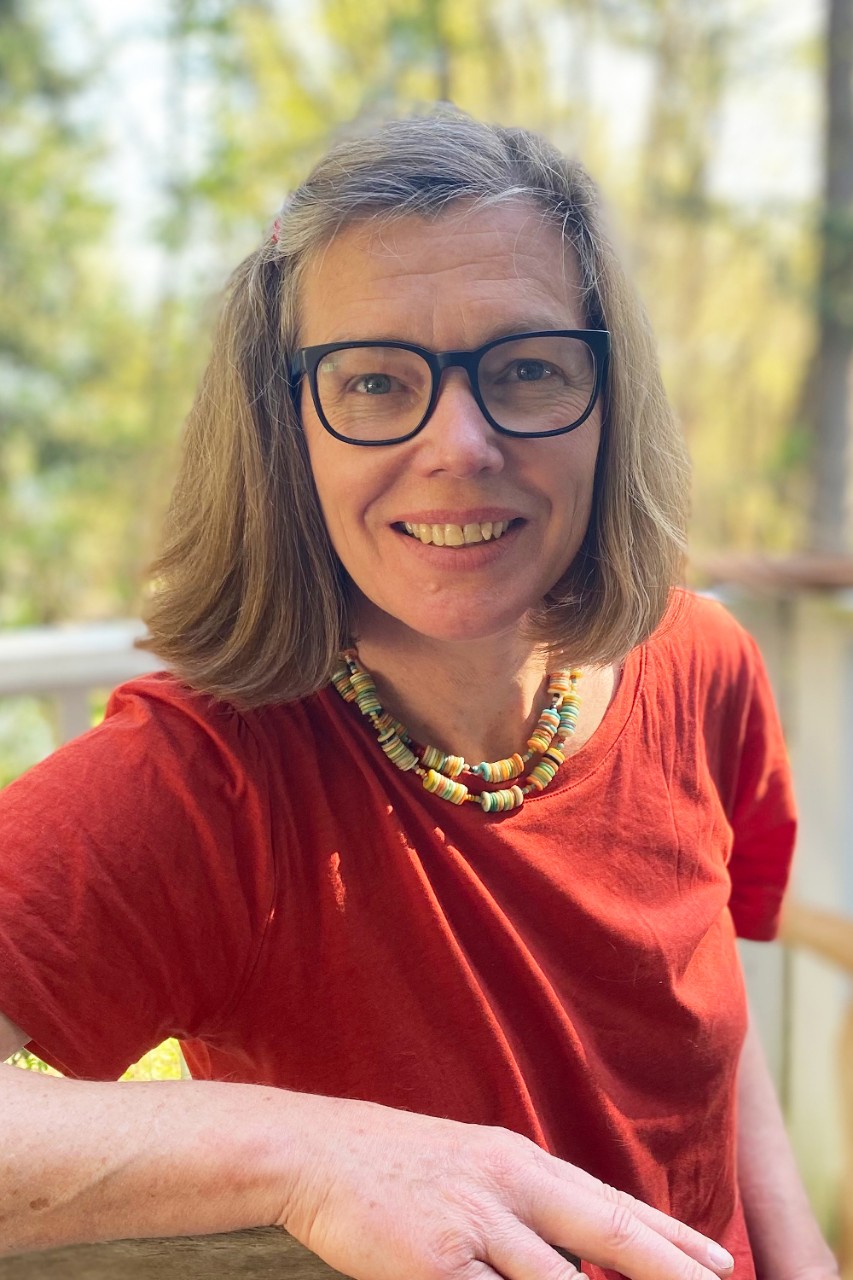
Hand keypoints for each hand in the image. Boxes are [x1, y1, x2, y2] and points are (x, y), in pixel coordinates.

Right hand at [274, 1095, 736, 1279]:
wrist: (320, 1152)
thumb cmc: (398, 1166)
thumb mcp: (473, 1168)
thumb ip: (525, 1203)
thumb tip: (575, 1250)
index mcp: (521, 1163)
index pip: (612, 1202)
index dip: (670, 1235)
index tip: (718, 1259)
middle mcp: (510, 1186)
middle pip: (608, 1231)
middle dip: (669, 1268)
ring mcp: (475, 1223)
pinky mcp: (436, 1262)